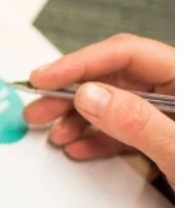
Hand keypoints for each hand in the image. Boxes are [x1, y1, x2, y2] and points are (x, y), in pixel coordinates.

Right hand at [23, 33, 174, 187]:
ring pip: (114, 106)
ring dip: (79, 119)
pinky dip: (97, 140)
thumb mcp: (179, 152)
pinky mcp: (167, 142)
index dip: (79, 63)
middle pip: (115, 78)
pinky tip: (79, 148)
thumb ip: (137, 121)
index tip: (45, 77)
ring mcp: (171, 118)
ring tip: (53, 132)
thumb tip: (92, 95)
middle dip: (71, 92)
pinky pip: (124, 132)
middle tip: (37, 106)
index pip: (126, 55)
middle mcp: (178, 94)